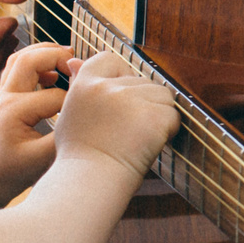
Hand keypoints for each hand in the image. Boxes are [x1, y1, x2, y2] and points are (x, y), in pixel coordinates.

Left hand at [0, 44, 74, 210]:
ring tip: (68, 58)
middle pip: (30, 59)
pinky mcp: (4, 96)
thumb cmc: (12, 173)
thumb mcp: (42, 159)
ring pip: (20, 57)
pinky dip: (36, 61)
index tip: (92, 111)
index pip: (55, 95)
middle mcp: (6, 97)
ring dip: (45, 53)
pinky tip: (53, 73)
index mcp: (15, 111)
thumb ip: (64, 136)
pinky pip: (17, 66)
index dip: (76, 101)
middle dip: (57, 57)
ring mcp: (2, 94)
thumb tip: (87, 117)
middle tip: (79, 64)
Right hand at [52, 49, 178, 179]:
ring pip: (162, 96)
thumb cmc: (80, 156)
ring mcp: (130, 100)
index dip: (121, 77)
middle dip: (143, 104)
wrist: (90, 183)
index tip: (121, 101)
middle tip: (127, 133)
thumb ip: (78, 87)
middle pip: (143, 81)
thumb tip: (74, 59)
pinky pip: (173, 116)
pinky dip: (168, 131)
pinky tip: (149, 145)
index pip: (110, 60)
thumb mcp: (70, 114)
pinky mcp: (151, 116)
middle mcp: (107, 87)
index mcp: (84, 84)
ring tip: (138, 139)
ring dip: (158, 116)